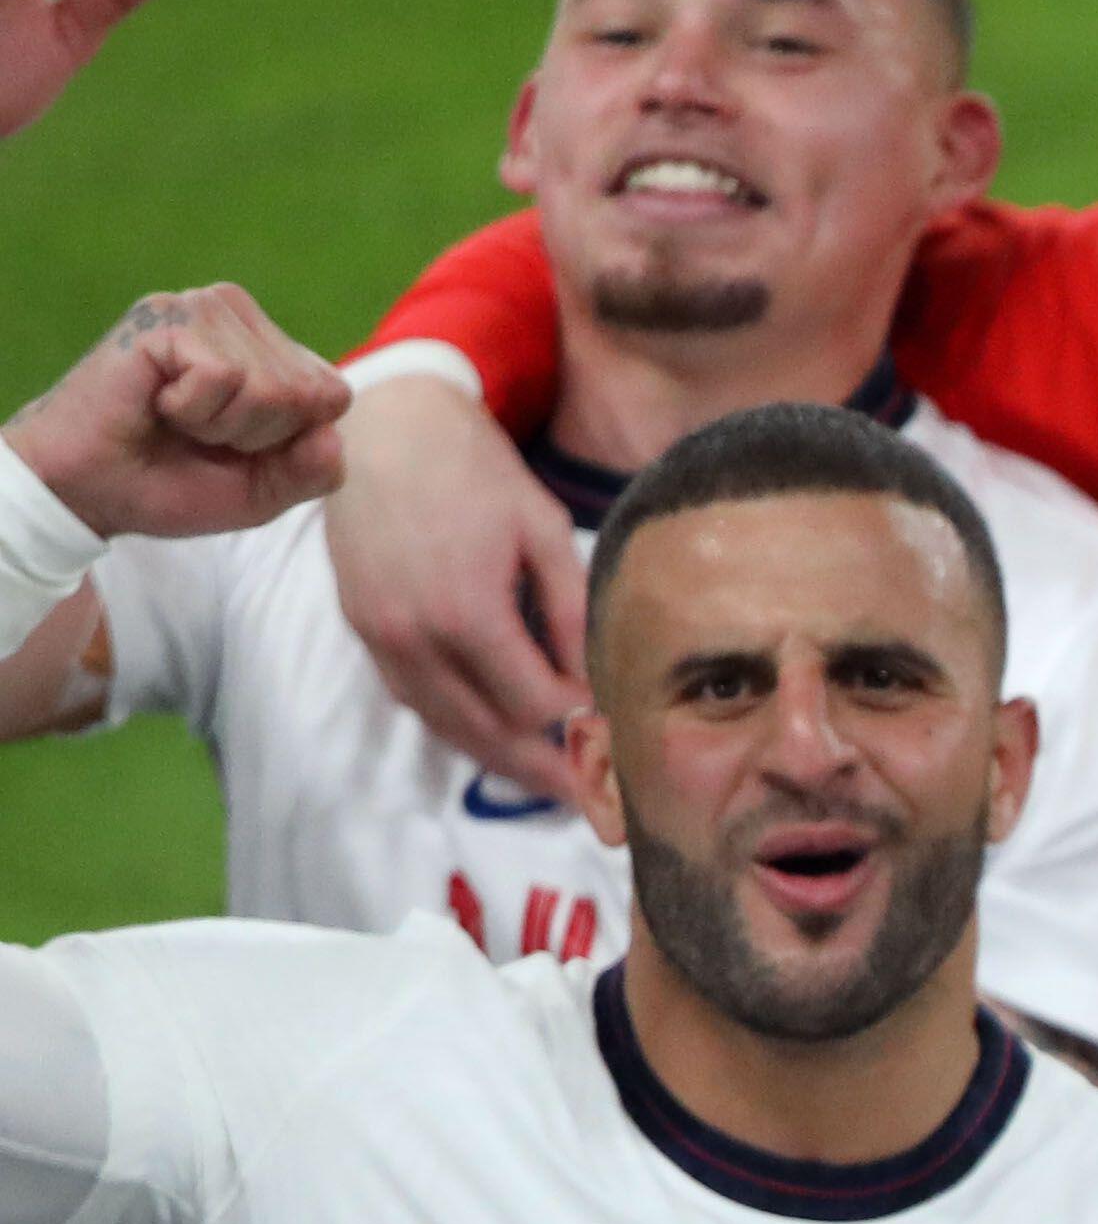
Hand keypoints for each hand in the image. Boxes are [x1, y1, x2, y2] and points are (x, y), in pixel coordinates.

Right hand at [11, 289, 349, 542]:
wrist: (90, 490)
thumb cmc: (173, 483)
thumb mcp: (264, 492)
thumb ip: (316, 471)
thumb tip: (333, 434)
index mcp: (272, 351)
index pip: (333, 395)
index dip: (291, 441)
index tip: (234, 444)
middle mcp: (243, 318)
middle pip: (308, 392)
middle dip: (257, 435)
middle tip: (197, 433)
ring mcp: (205, 308)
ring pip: (270, 385)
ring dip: (221, 424)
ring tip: (176, 416)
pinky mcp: (168, 315)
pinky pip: (223, 376)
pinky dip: (193, 409)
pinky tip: (157, 401)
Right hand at [326, 372, 595, 798]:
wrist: (383, 429)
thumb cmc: (475, 471)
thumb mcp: (543, 530)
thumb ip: (570, 609)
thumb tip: (594, 675)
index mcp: (466, 612)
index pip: (532, 703)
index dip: (575, 718)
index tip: (610, 719)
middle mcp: (413, 636)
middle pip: (484, 732)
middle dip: (539, 766)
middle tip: (586, 794)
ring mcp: (379, 636)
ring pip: (442, 724)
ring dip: (495, 756)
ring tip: (544, 778)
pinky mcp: (362, 628)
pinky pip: (413, 696)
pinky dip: (454, 720)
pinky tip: (492, 730)